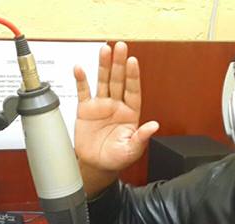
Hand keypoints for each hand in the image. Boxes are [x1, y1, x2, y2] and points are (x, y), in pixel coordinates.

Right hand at [74, 41, 158, 195]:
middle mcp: (117, 105)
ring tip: (105, 49)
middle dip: (119, 63)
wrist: (97, 165)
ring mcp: (101, 106)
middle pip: (118, 80)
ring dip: (104, 65)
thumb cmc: (117, 158)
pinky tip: (80, 68)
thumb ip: (141, 137)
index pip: (133, 90)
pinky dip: (81, 80)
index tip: (133, 61)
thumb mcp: (132, 150)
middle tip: (120, 46)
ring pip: (103, 81)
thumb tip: (154, 126)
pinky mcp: (86, 110)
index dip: (133, 76)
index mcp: (130, 113)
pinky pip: (84, 92)